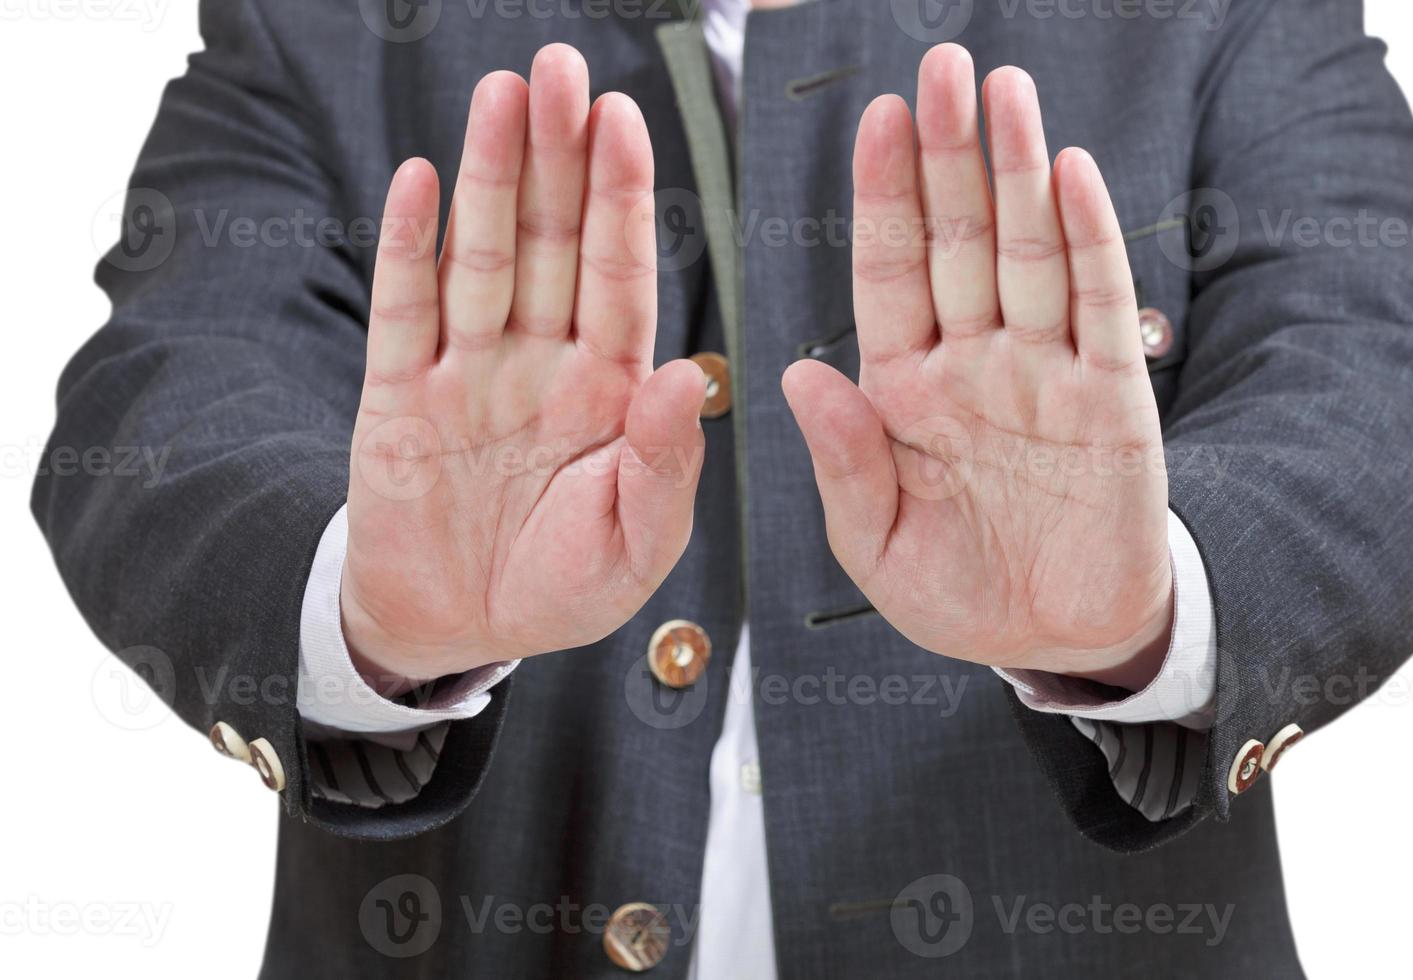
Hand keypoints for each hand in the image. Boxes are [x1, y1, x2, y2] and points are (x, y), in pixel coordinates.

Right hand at [343, 45, 705, 692]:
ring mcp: (467, 372)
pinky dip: (410, 249)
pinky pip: (404, 310)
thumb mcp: (636, 548)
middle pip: (552, 242)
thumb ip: (666, 465)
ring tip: (501, 96)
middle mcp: (541, 362)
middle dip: (558, 157)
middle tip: (560, 69)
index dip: (622, 200)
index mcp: (610, 390)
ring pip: (482, 257)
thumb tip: (690, 376)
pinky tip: (420, 179)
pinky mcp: (397, 396)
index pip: (621, 277)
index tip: (624, 122)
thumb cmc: (563, 587)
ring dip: (488, 176)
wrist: (459, 629)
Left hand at [782, 45, 1171, 689]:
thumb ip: (843, 462)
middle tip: (942, 65)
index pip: (890, 273)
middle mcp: (972, 363)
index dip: (884, 197)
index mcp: (904, 390)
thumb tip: (796, 372)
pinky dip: (1088, 240)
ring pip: (1029, 253)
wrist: (1057, 638)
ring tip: (1005, 91)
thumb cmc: (957, 593)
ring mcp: (1044, 372)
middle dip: (949, 155)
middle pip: (959, 240)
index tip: (875, 117)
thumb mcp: (877, 546)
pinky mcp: (1113, 398)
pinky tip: (1071, 174)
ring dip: (1018, 172)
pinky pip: (1098, 306)